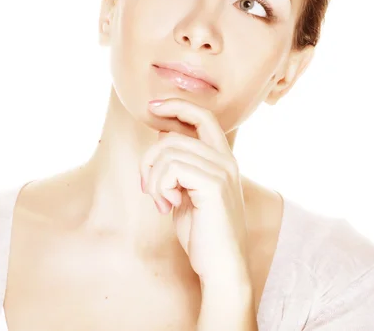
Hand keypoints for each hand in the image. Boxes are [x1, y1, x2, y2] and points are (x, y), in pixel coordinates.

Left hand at [140, 98, 250, 284]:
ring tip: (161, 202)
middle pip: (172, 137)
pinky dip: (159, 187)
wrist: (221, 267)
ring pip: (167, 151)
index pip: (203, 116)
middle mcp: (226, 160)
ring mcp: (222, 170)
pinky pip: (171, 168)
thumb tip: (162, 136)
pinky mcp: (213, 184)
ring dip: (152, 179)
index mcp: (222, 159)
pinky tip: (168, 206)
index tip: (153, 107)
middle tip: (148, 189)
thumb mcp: (187, 192)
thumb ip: (180, 165)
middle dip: (148, 161)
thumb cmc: (202, 233)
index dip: (177, 105)